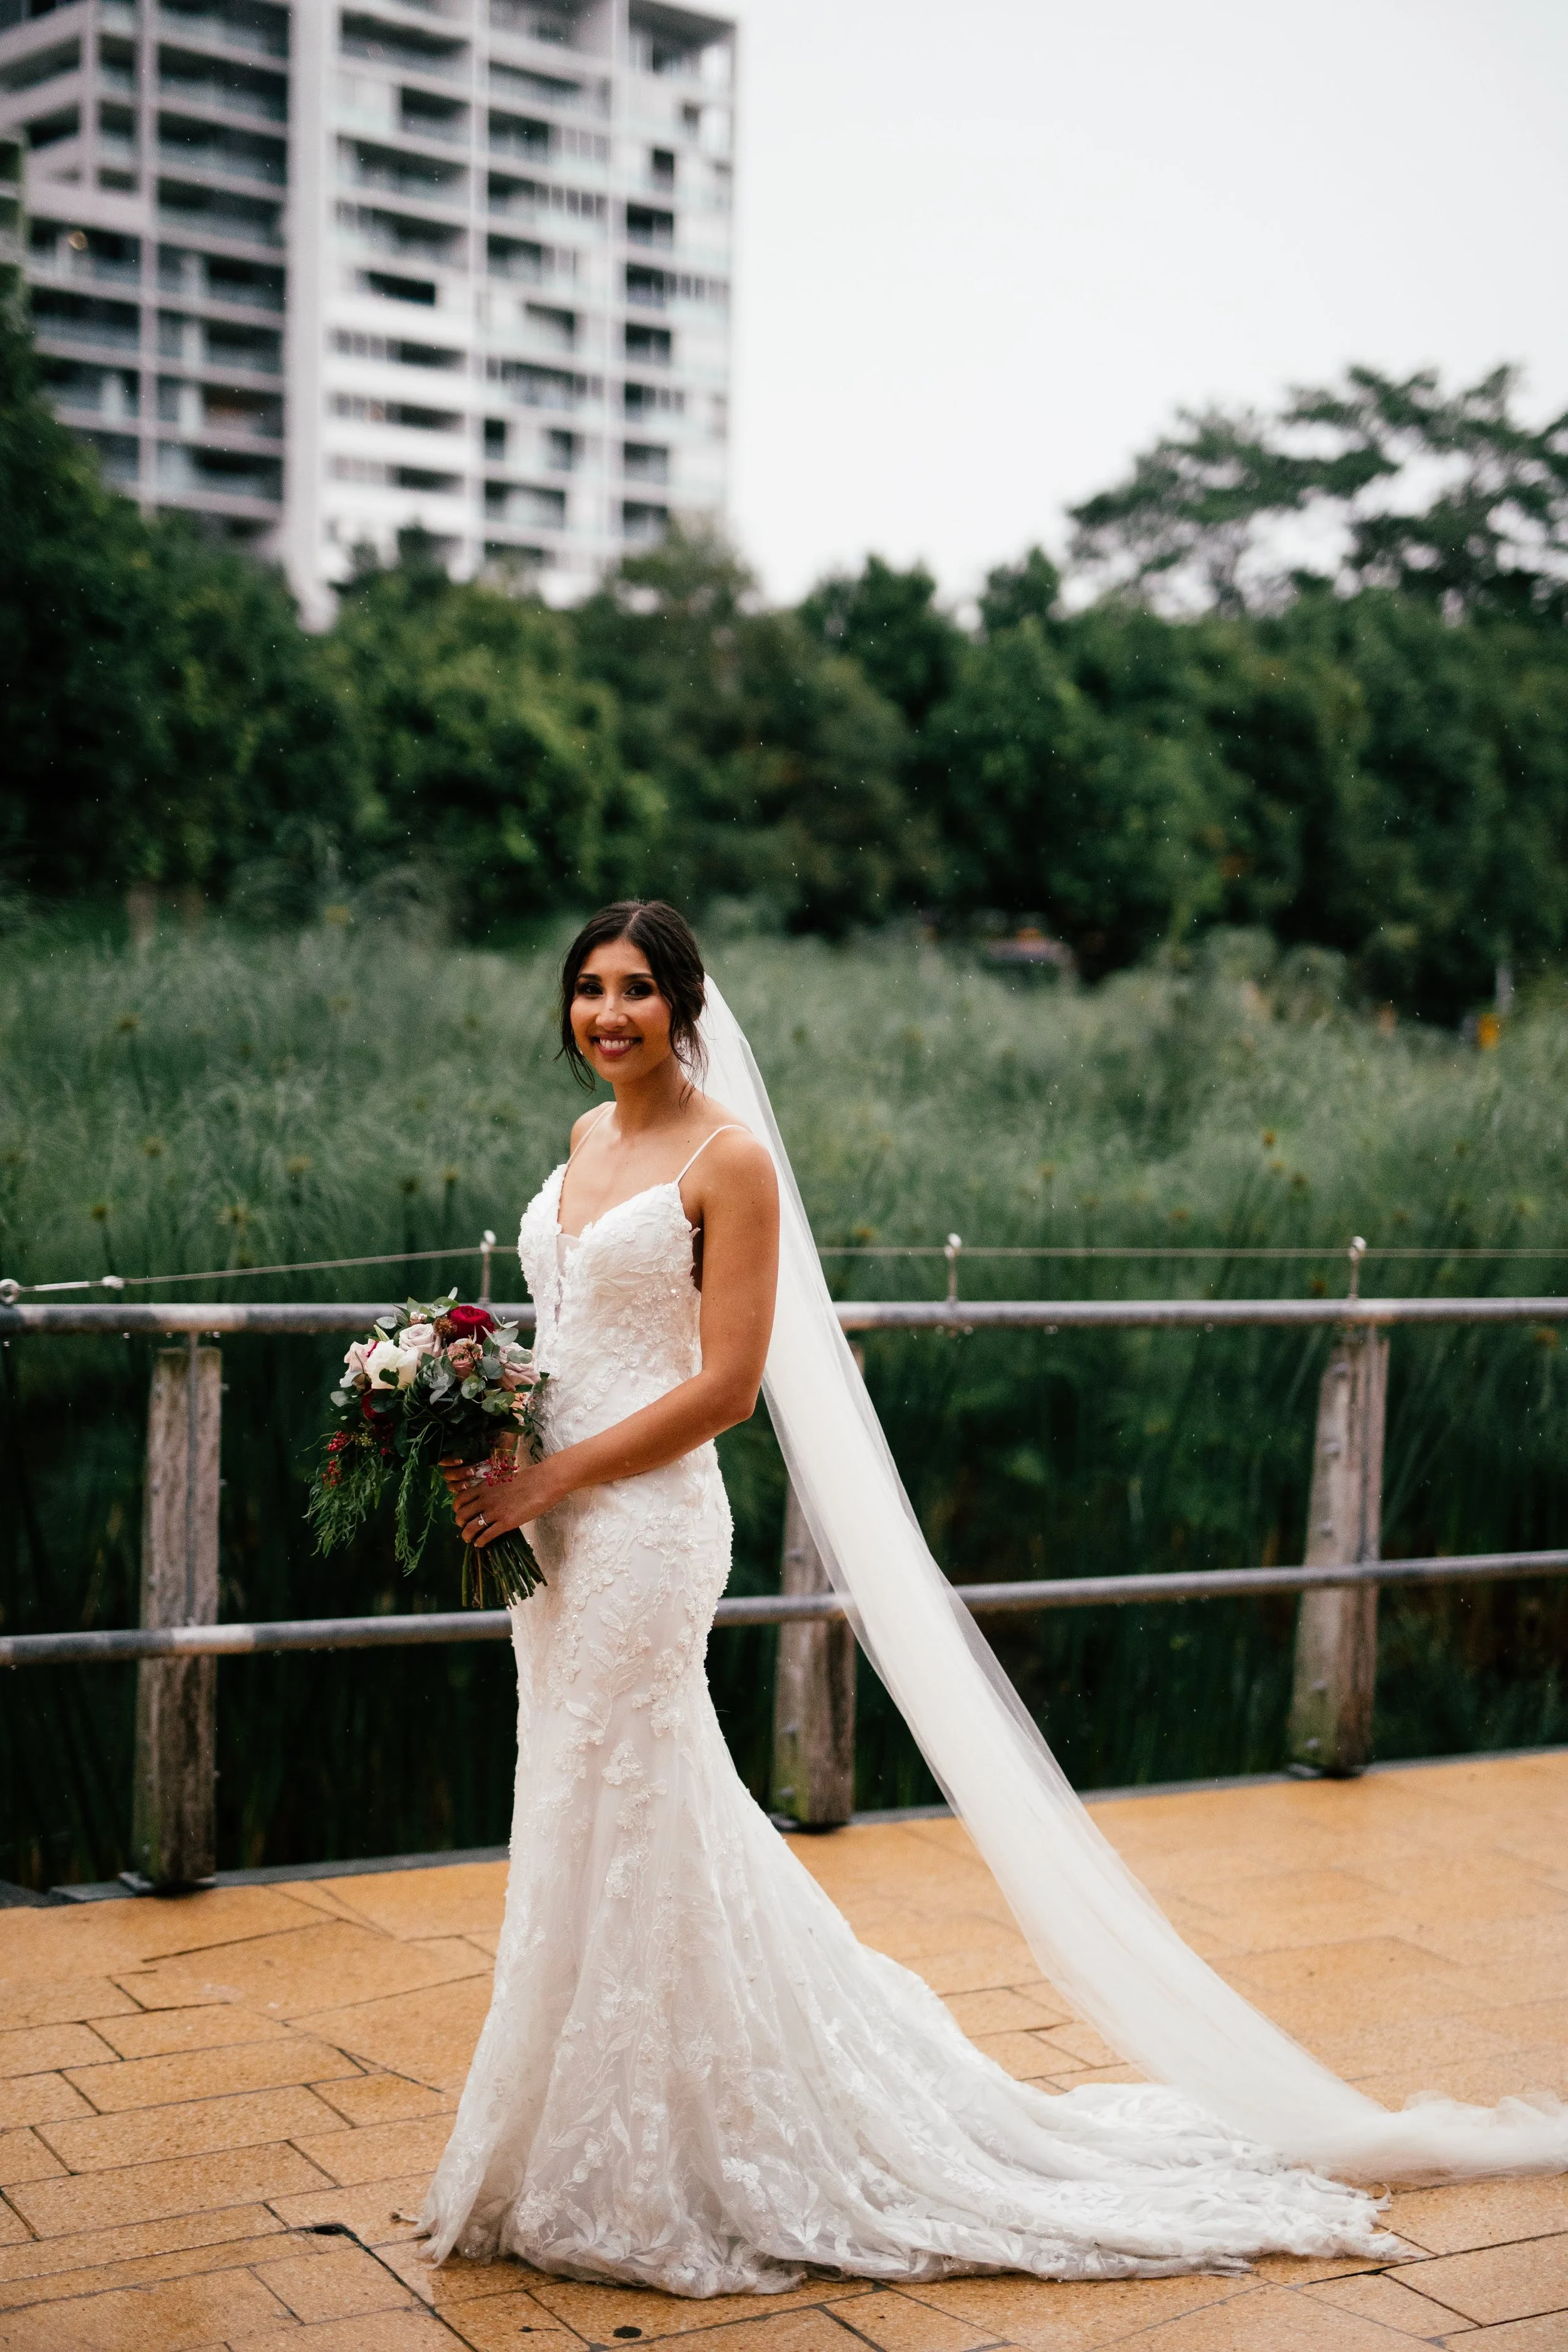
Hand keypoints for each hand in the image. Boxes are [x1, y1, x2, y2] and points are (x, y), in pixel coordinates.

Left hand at [440, 1450, 563, 1548]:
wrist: (545, 1481)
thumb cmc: (529, 1478)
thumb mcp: (504, 1478)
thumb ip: (493, 1487)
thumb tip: (490, 1495)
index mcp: (485, 1487)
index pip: (460, 1499)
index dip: (457, 1509)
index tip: (461, 1513)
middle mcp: (485, 1499)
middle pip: (462, 1515)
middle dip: (460, 1523)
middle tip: (464, 1527)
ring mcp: (495, 1512)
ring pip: (471, 1528)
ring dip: (467, 1535)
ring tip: (469, 1539)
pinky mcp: (506, 1523)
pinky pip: (486, 1535)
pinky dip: (480, 1542)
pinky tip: (480, 1544)